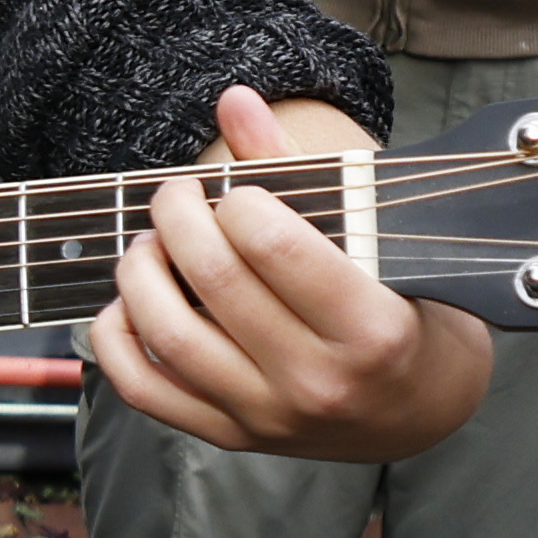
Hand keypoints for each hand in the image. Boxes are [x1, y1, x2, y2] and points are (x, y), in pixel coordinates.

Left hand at [88, 90, 482, 459]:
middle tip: (175, 197)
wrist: (422, 408)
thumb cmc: (407, 308)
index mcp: (371, 328)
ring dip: (141, 272)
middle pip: (215, 281)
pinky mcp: (232, 437)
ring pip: (170, 336)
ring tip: (150, 243)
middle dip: (178, 218)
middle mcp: (318, 381)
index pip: (272, 245)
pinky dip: (116, 341)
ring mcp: (270, 417)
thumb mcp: (378, 240)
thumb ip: (299, 169)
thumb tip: (233, 100)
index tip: (235, 194)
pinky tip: (124, 302)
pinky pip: (146, 391)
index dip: (237, 201)